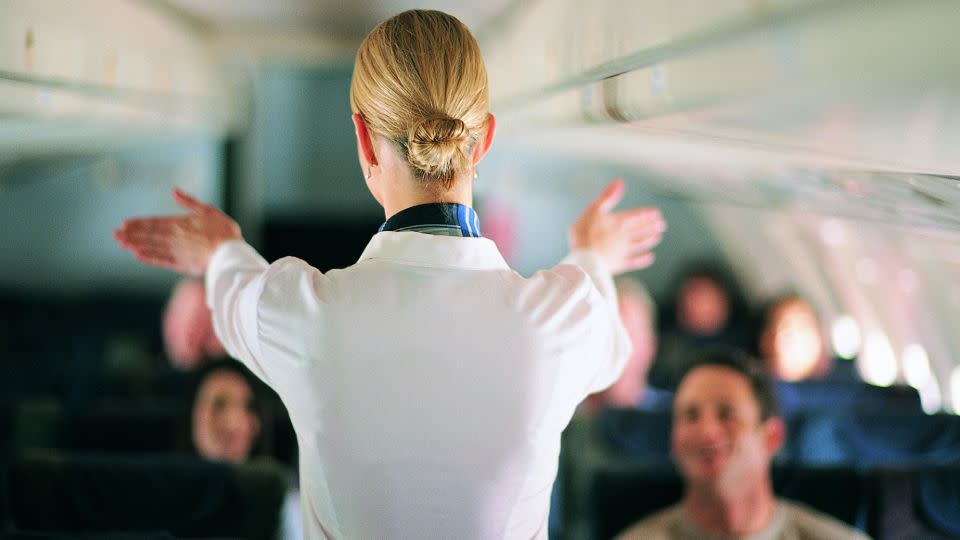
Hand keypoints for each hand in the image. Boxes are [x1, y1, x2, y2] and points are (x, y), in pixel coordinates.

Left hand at [114, 188, 241, 276]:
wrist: (229, 254)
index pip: (154, 222)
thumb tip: (174, 191)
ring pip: (151, 247)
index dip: (138, 223)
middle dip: (131, 234)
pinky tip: (138, 256)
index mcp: (180, 223)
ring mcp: (176, 251)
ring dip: (135, 245)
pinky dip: (149, 258)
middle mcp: (174, 237)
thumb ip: (189, 202)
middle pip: (148, 235)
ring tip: (122, 244)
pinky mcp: (182, 264)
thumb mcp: (208, 210)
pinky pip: (161, 260)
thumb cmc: (223, 231)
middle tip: (115, 235)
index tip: (124, 224)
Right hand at [568, 179, 665, 274]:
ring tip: (658, 237)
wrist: (584, 258)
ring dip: (649, 240)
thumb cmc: (585, 233)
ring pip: (639, 244)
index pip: (635, 216)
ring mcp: (622, 251)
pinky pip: (634, 261)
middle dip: (651, 226)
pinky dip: (643, 259)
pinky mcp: (618, 264)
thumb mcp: (593, 210)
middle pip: (640, 230)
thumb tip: (619, 182)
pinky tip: (650, 257)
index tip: (657, 213)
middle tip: (662, 225)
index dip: (646, 215)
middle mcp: (623, 236)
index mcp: (618, 222)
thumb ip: (607, 197)